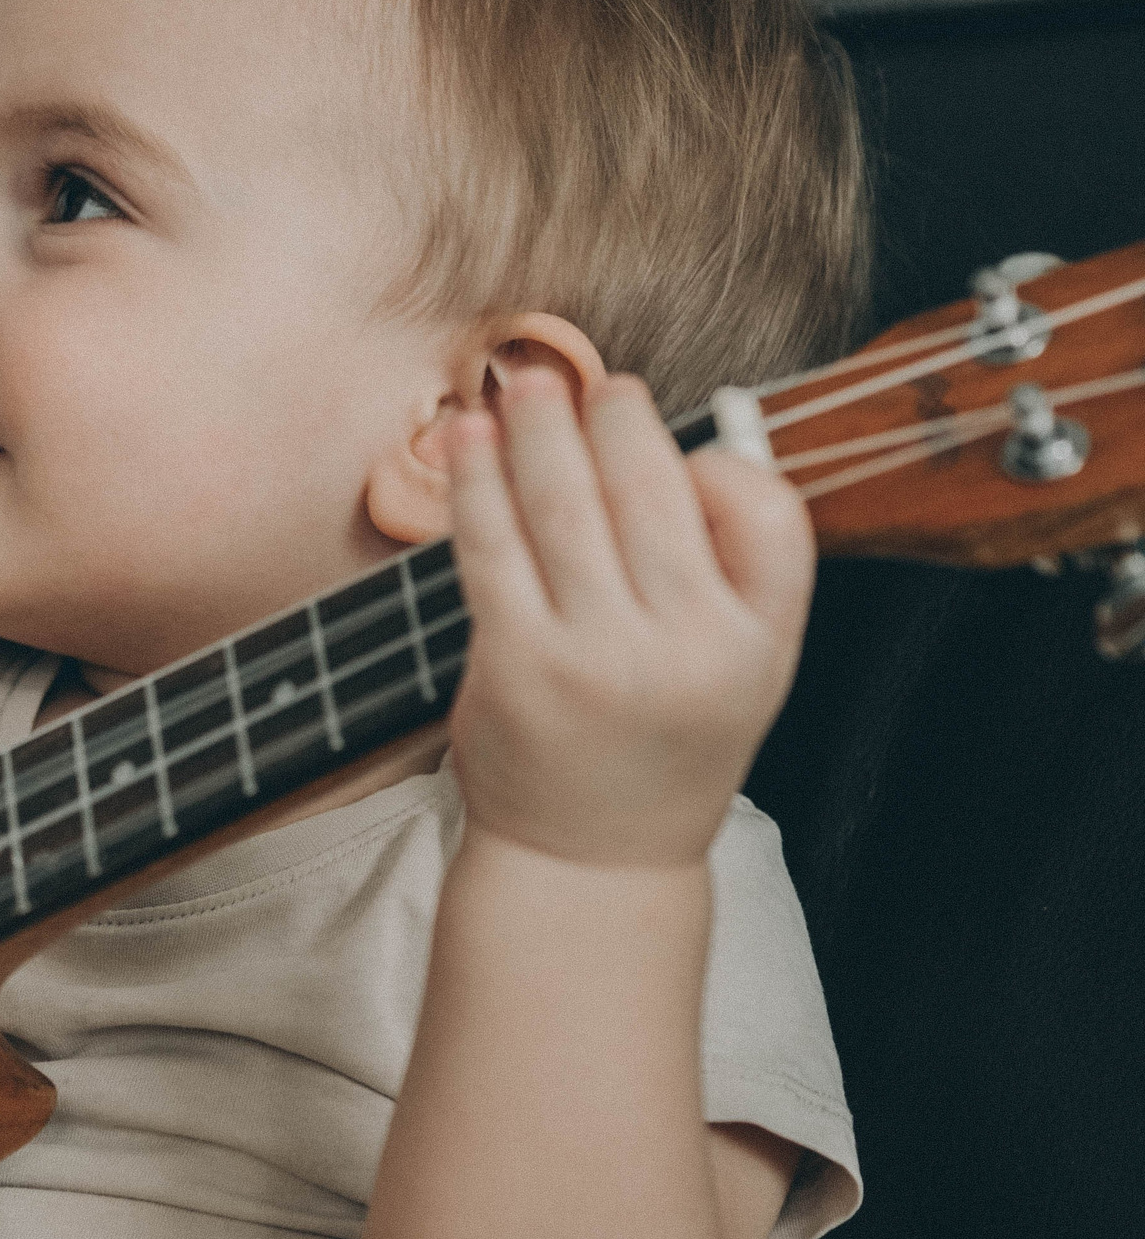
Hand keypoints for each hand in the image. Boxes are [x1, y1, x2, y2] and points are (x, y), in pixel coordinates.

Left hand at [441, 368, 811, 869]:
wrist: (589, 858)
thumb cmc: (662, 743)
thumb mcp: (743, 669)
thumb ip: (737, 568)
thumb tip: (700, 442)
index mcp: (757, 645)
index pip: (770, 515)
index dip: (724, 465)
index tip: (680, 446)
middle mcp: (683, 648)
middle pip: (652, 491)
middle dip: (615, 418)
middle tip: (590, 380)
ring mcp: (594, 656)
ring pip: (564, 504)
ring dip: (538, 427)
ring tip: (522, 381)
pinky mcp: (513, 662)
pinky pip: (491, 544)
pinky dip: (476, 481)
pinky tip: (467, 438)